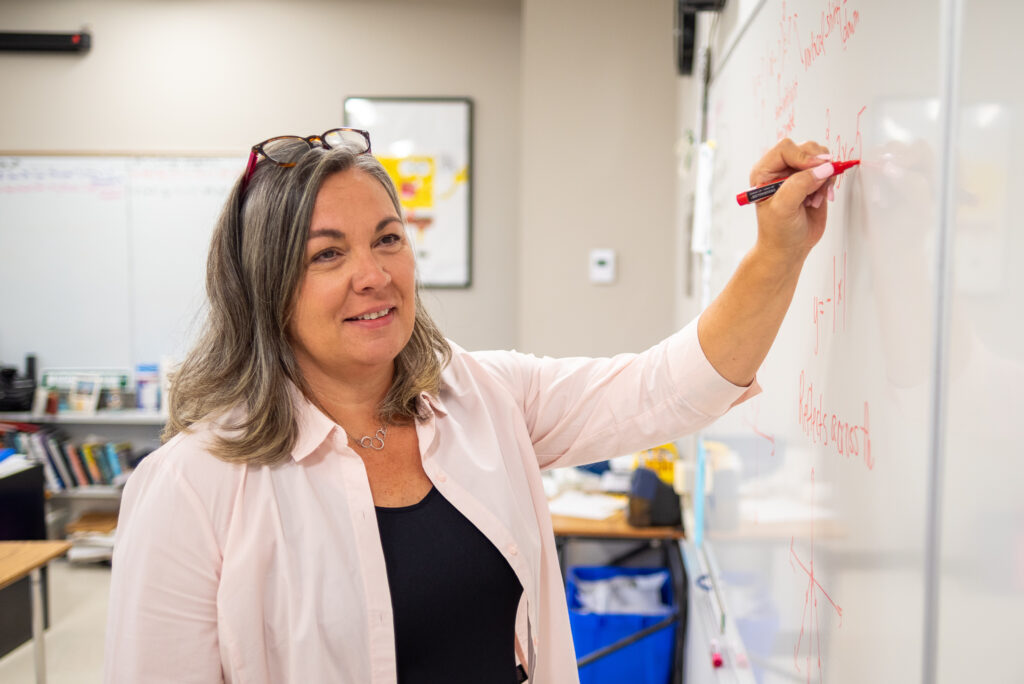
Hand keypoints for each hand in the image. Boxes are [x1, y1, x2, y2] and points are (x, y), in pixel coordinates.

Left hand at [750, 138, 836, 262]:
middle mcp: (780, 169)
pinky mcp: (812, 181)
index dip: (803, 156)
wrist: (789, 249)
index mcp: (764, 171)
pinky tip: (821, 198)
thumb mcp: (783, 208)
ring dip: (824, 175)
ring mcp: (797, 174)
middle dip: (817, 166)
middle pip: (806, 148)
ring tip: (815, 197)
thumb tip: (824, 168)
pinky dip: (830, 181)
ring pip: (820, 157)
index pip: (786, 148)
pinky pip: (828, 169)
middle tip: (817, 186)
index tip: (816, 170)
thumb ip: (800, 185)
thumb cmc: (778, 231)